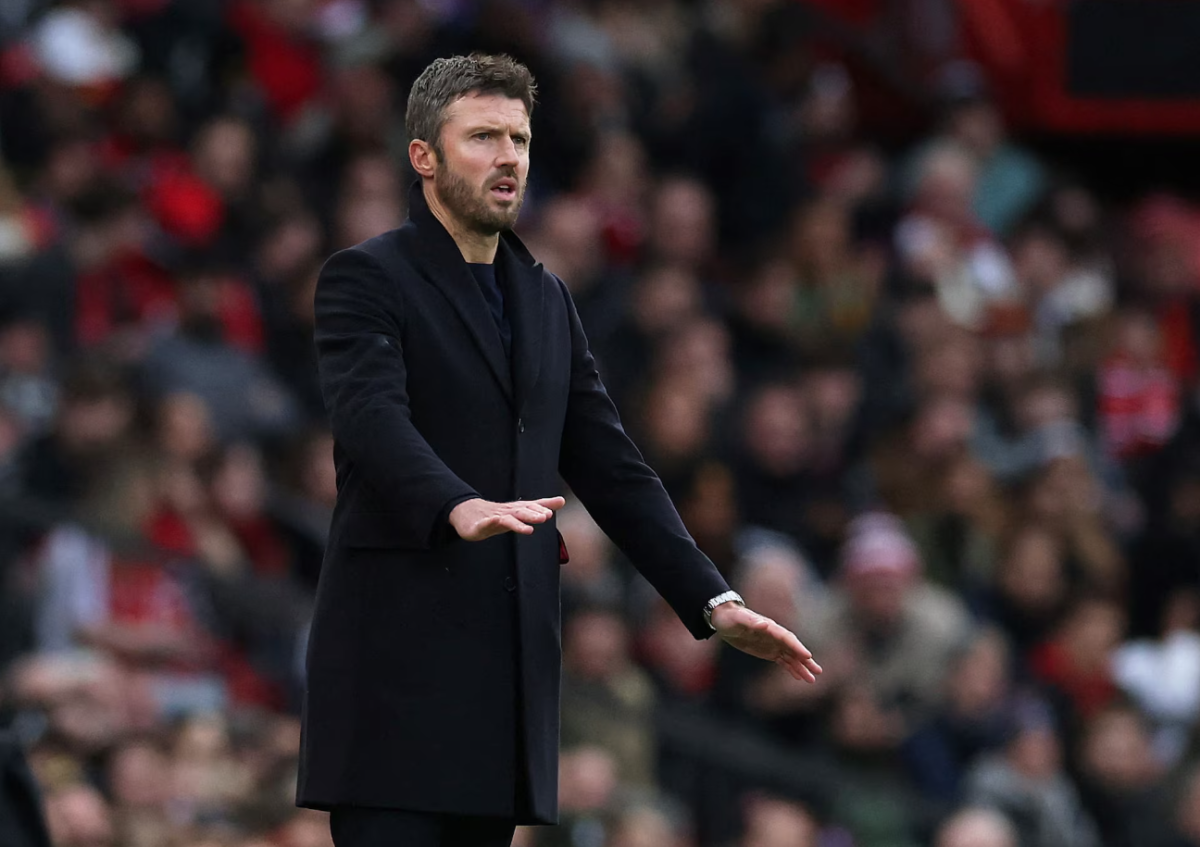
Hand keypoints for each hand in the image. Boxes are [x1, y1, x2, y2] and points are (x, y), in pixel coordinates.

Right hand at [449, 496, 565, 540]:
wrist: (468, 514)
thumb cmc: (498, 514)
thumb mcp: (521, 511)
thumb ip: (541, 506)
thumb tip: (562, 501)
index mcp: (516, 510)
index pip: (530, 507)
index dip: (540, 509)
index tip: (551, 512)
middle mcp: (506, 512)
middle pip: (520, 512)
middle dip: (532, 515)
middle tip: (545, 517)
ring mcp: (493, 518)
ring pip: (506, 520)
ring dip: (517, 523)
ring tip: (528, 529)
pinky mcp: (480, 525)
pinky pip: (485, 524)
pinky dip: (490, 522)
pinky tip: (495, 521)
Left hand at [711, 602, 821, 682]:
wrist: (724, 619)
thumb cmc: (730, 617)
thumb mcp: (738, 619)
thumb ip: (751, 621)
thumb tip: (764, 624)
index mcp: (770, 627)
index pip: (787, 638)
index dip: (797, 647)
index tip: (808, 656)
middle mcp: (775, 636)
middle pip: (794, 649)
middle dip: (805, 660)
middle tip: (818, 671)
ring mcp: (773, 644)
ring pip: (791, 657)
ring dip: (801, 667)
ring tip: (812, 680)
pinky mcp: (769, 651)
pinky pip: (783, 661)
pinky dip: (791, 669)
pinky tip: (799, 677)